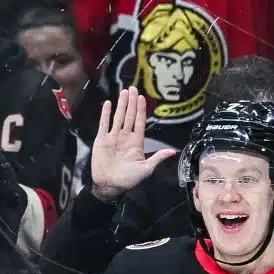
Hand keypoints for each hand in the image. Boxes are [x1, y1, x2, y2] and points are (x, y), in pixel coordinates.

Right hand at [90, 87, 174, 201]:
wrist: (109, 185)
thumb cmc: (128, 179)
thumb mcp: (145, 169)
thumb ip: (157, 158)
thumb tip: (172, 152)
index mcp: (136, 142)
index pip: (139, 122)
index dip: (141, 110)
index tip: (142, 98)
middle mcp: (125, 137)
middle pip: (129, 116)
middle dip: (132, 102)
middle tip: (133, 88)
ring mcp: (113, 137)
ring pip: (118, 117)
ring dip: (121, 105)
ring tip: (124, 92)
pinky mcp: (102, 140)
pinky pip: (104, 124)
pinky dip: (105, 114)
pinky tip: (108, 104)